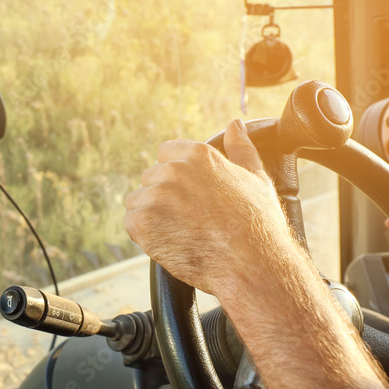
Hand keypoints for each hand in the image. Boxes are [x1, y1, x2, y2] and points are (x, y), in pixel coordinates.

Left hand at [124, 120, 295, 297]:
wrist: (251, 264)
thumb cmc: (257, 224)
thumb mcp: (256, 178)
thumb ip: (241, 148)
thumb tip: (235, 124)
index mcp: (197, 155)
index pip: (165, 154)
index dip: (176, 177)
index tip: (189, 196)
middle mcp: (172, 170)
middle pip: (150, 179)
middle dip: (164, 198)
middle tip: (190, 220)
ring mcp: (156, 196)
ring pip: (138, 201)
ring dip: (152, 216)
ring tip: (181, 232)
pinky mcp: (143, 222)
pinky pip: (131, 223)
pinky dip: (144, 235)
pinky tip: (169, 242)